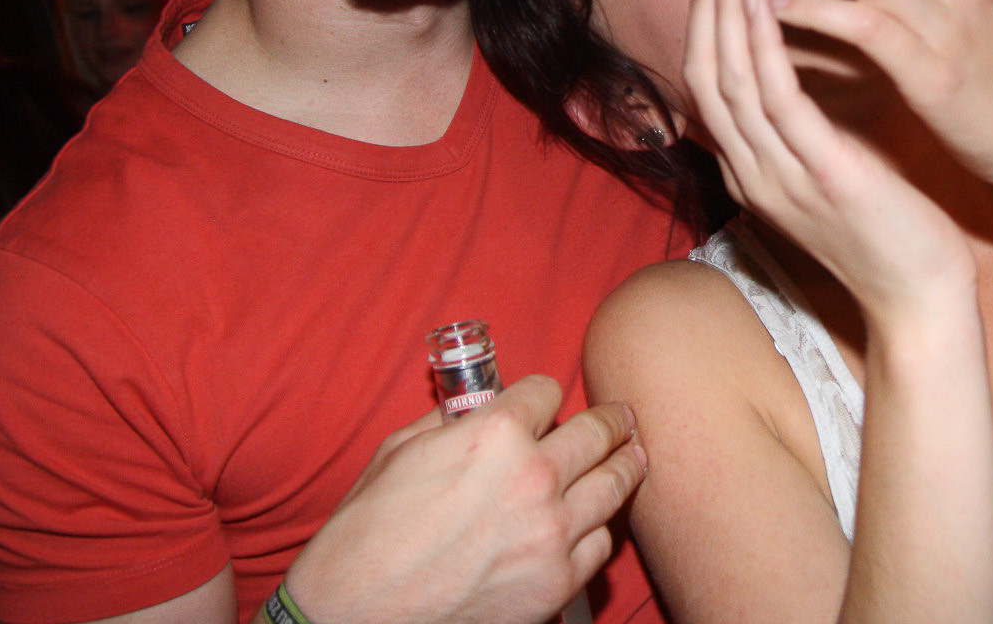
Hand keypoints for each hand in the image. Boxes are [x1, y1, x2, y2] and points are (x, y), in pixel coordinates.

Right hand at [283, 377, 644, 623]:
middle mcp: (534, 475)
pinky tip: (596, 521)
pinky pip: (600, 544)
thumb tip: (475, 409)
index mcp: (494, 433)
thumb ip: (449, 423)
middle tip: (624, 418)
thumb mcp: (399, 451)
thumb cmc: (367, 533)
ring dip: (627, 465)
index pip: (548, 391)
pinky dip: (599, 529)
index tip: (548, 401)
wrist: (356, 613)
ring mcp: (551, 532)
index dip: (544, 394)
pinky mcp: (557, 583)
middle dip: (612, 420)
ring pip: (615, 484)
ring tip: (635, 456)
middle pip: (598, 431)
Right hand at [685, 0, 974, 318]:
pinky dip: (764, 43)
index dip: (706, 21)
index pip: (707, 83)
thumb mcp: (830, 171)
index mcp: (752, 170)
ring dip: (725, 10)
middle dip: (706, 5)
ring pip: (728, 78)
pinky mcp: (819, 175)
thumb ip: (804, 126)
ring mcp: (778, 176)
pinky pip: (778, 99)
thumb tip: (792, 74)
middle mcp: (751, 171)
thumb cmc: (888, 228)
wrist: (920, 298)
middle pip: (703, 73)